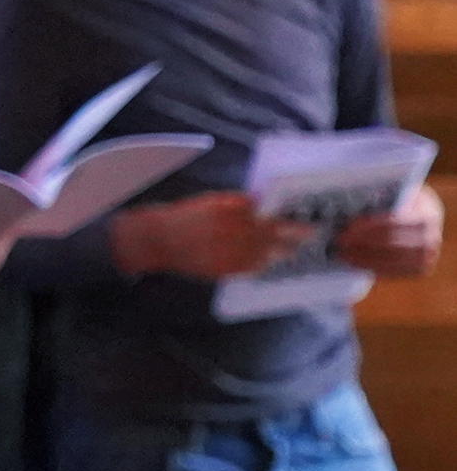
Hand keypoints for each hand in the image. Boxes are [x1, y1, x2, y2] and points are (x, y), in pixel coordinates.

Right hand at [112, 190, 311, 281]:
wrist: (159, 239)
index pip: (262, 212)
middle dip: (291, 233)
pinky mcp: (220, 268)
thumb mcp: (211, 202)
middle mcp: (226, 229)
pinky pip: (247, 267)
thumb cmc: (187, 217)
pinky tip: (269, 261)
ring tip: (294, 250)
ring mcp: (223, 250)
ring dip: (280, 251)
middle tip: (311, 234)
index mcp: (224, 209)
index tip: (301, 214)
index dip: (283, 215)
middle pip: (267, 232)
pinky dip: (261, 264)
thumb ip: (237, 204)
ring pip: (261, 252)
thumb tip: (263, 204)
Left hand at [335, 181, 444, 278]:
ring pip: (393, 260)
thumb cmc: (398, 201)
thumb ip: (377, 199)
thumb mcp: (393, 194)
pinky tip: (354, 263)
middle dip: (363, 244)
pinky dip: (372, 267)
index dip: (370, 226)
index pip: (396, 221)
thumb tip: (344, 206)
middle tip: (339, 242)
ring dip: (364, 258)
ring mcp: (428, 256)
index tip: (347, 228)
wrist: (417, 217)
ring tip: (342, 254)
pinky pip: (394, 272)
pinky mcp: (420, 269)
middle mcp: (432, 237)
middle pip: (394, 243)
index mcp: (427, 212)